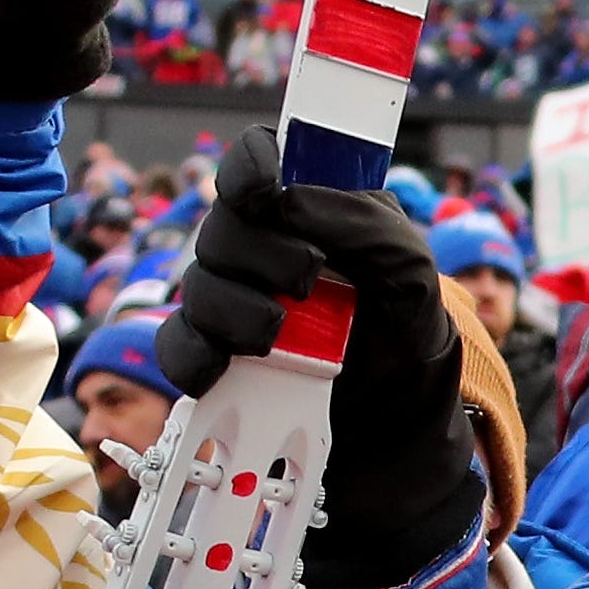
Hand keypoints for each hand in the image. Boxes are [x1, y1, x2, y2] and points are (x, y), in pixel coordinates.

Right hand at [151, 127, 479, 588]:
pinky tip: (222, 370)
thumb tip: (288, 200)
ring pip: (195, 286)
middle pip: (221, 225)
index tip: (262, 188)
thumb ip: (363, 224)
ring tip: (278, 336)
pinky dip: (193, 358)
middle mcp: (262, 250)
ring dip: (235, 308)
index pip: (258, 161)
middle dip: (260, 252)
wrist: (401, 427)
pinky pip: (176, 347)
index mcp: (309, 211)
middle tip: (309, 280)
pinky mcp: (216, 358)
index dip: (250, 165)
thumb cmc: (408, 335)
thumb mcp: (411, 273)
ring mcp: (232, 303)